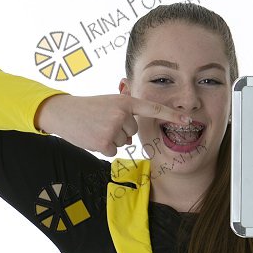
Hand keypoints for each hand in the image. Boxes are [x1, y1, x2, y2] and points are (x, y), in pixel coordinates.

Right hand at [36, 93, 192, 156]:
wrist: (63, 112)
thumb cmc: (88, 108)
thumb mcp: (110, 102)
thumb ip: (126, 113)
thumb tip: (133, 136)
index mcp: (125, 101)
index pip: (153, 109)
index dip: (172, 115)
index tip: (188, 120)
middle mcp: (122, 114)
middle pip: (133, 132)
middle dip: (120, 130)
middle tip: (102, 122)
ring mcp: (113, 128)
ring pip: (123, 142)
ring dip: (111, 138)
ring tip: (96, 127)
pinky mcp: (104, 142)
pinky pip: (113, 151)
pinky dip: (103, 147)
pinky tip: (93, 136)